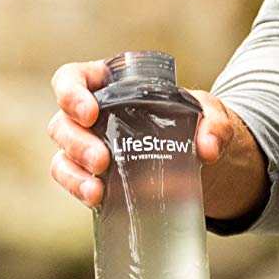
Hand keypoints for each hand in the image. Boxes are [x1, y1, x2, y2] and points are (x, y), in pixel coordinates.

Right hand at [47, 60, 267, 219]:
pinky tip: (96, 199)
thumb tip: (206, 149)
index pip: (73, 79)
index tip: (90, 112)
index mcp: (109, 86)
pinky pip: (72, 181)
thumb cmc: (195, 124)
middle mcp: (90, 116)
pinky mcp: (92, 177)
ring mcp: (86, 148)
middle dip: (76, 142)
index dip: (71, 92)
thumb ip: (215, 124)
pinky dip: (79, 190)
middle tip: (102, 160)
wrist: (198, 164)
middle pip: (62, 122)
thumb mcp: (211, 114)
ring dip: (73, 172)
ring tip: (97, 190)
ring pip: (62, 155)